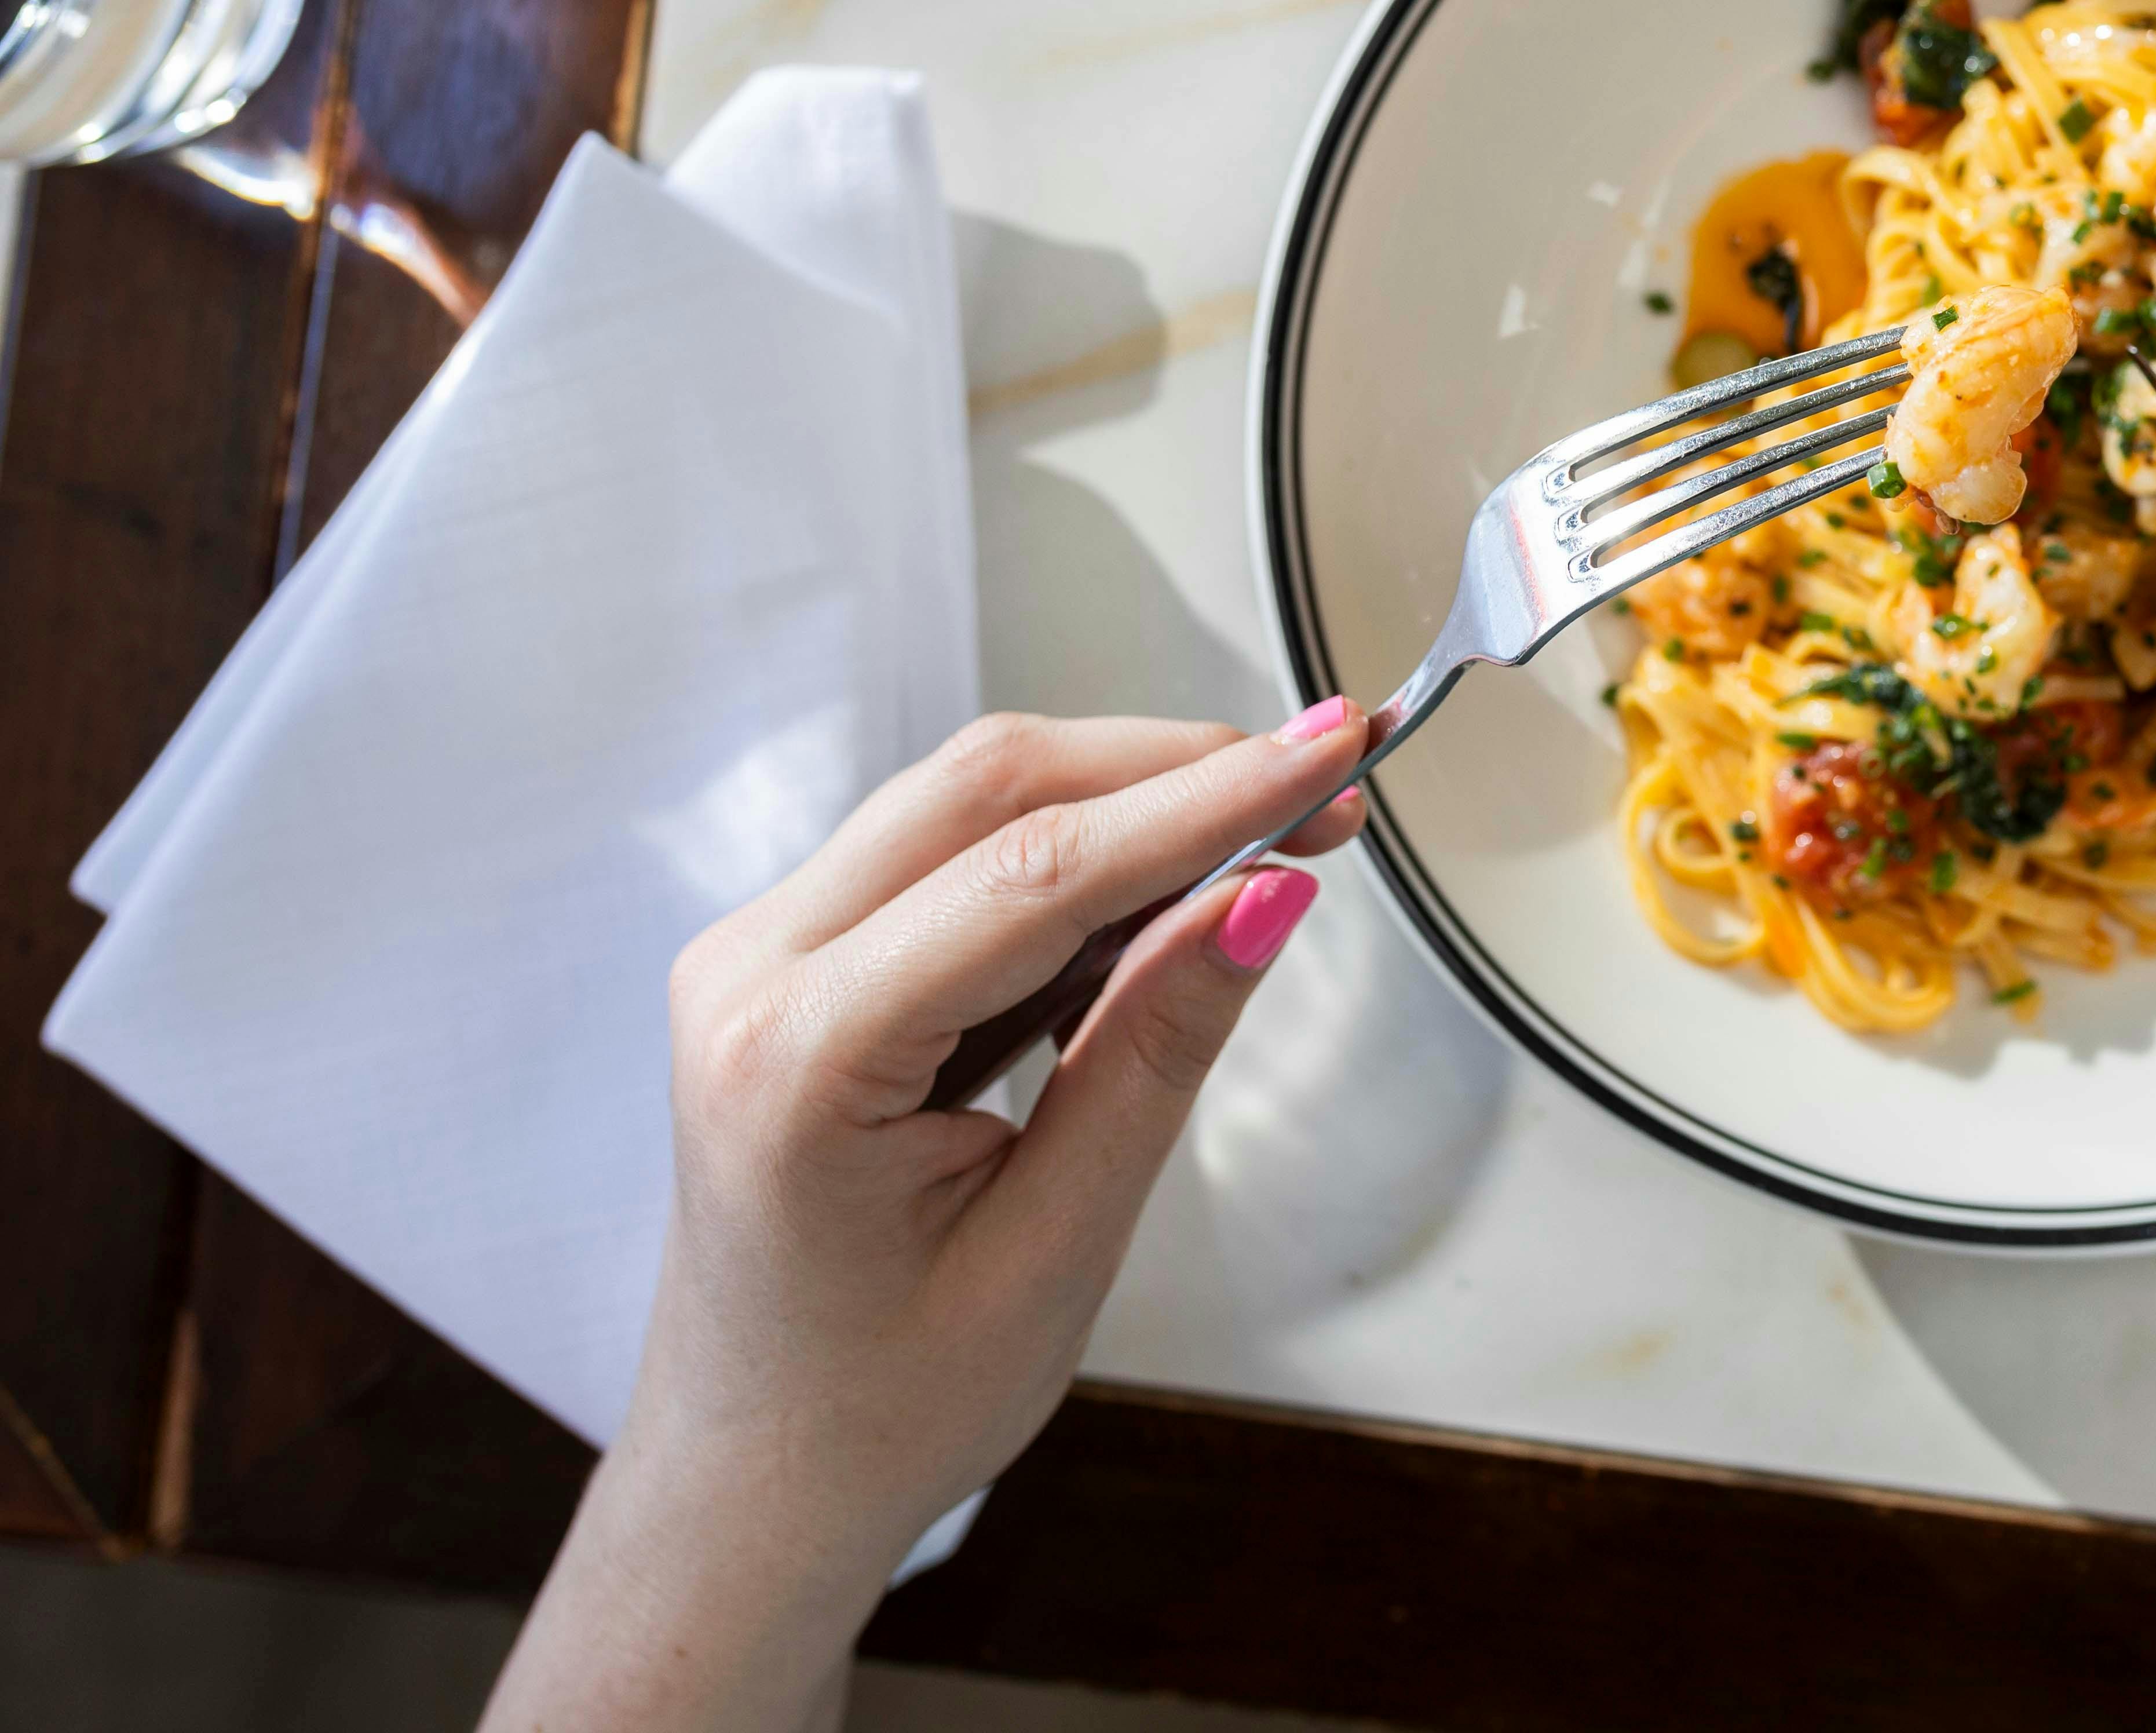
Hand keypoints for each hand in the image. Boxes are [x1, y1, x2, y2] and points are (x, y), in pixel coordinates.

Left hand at [486, 703, 1374, 1731]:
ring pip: (969, 802)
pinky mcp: (794, 959)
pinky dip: (1074, 856)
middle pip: (990, 790)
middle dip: (1173, 770)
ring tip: (1275, 837)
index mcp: (796, 1060)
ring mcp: (757, 954)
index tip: (1330, 749)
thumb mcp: (1054, 1246)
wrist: (751, 1483)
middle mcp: (748, 972)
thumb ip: (1151, 1052)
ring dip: (1130, 802)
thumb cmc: (880, 1406)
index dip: (1203, 800)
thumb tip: (1263, 898)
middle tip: (1326, 780)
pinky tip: (1169, 898)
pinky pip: (947, 857)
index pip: (1034, 875)